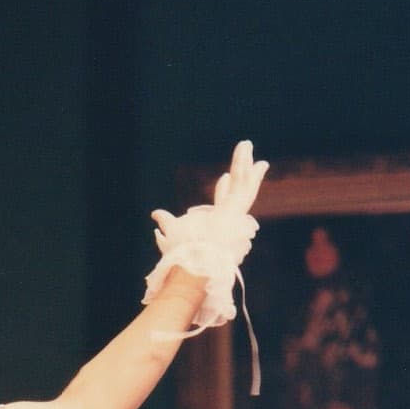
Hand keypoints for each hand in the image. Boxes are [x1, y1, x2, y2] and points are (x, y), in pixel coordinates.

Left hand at [149, 141, 268, 261]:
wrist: (192, 263)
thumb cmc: (182, 254)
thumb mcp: (171, 231)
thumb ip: (166, 220)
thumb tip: (155, 214)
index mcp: (216, 222)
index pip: (222, 201)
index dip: (222, 189)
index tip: (223, 177)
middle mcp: (229, 217)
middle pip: (239, 190)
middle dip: (244, 173)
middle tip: (253, 160)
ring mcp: (234, 214)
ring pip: (244, 184)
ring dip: (245, 164)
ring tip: (246, 145)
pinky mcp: (236, 211)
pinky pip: (243, 188)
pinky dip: (247, 173)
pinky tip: (252, 158)